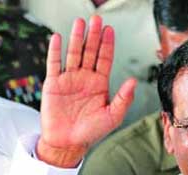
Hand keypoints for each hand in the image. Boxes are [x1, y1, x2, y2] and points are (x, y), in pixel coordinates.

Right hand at [38, 16, 136, 167]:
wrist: (68, 143)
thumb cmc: (92, 132)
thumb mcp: (113, 116)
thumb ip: (124, 98)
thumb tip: (134, 81)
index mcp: (99, 84)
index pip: (105, 59)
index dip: (107, 45)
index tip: (110, 30)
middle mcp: (85, 78)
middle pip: (90, 52)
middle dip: (94, 36)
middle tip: (97, 19)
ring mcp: (69, 79)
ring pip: (73, 54)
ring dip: (77, 38)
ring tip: (80, 22)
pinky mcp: (53, 84)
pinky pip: (54, 64)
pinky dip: (55, 51)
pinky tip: (57, 37)